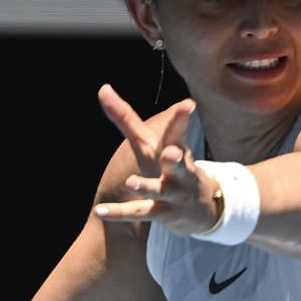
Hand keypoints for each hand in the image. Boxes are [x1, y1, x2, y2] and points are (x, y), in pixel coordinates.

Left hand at [93, 85, 218, 234]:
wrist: (201, 209)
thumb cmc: (171, 166)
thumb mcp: (152, 141)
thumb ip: (126, 117)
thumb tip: (102, 88)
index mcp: (174, 148)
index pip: (177, 132)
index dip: (181, 118)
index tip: (188, 105)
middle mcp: (177, 170)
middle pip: (177, 162)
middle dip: (175, 157)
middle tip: (172, 153)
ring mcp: (171, 193)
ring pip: (157, 190)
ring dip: (146, 186)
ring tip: (131, 182)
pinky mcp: (161, 213)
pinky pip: (139, 212)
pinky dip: (119, 213)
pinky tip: (99, 211)